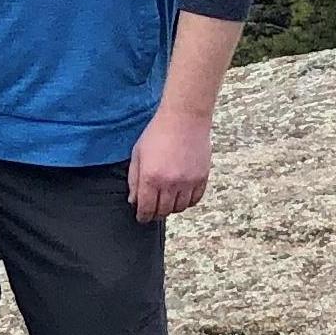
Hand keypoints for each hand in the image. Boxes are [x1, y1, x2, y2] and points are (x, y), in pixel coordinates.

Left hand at [127, 107, 211, 223]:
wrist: (185, 118)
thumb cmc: (158, 132)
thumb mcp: (138, 153)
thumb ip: (134, 179)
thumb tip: (133, 200)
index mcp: (151, 177)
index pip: (146, 209)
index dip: (143, 216)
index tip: (142, 217)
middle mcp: (170, 183)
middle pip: (163, 211)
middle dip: (156, 213)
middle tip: (153, 209)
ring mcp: (188, 182)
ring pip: (179, 208)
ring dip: (171, 207)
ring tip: (167, 200)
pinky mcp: (201, 178)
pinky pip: (195, 200)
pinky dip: (187, 201)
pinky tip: (181, 195)